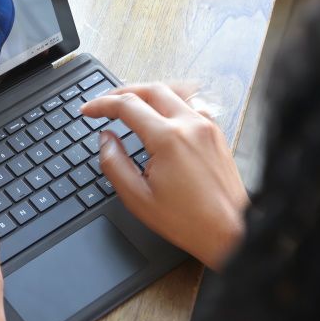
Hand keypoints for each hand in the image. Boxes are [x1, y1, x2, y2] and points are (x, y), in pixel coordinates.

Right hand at [80, 83, 247, 270]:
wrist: (230, 231)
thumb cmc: (189, 221)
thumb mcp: (138, 199)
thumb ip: (115, 164)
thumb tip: (106, 140)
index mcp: (168, 139)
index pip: (127, 105)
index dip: (102, 105)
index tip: (88, 111)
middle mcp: (190, 125)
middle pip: (151, 89)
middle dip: (122, 92)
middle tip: (105, 104)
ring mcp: (207, 127)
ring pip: (173, 92)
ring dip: (148, 93)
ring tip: (131, 102)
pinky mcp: (216, 134)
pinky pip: (192, 104)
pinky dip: (172, 101)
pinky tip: (164, 113)